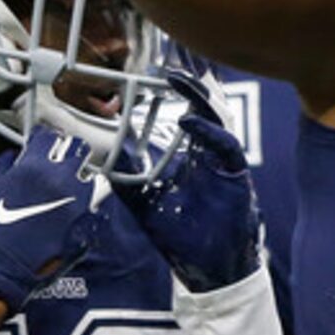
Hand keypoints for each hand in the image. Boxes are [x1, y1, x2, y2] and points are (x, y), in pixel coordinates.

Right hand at [0, 129, 105, 309]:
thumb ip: (0, 169)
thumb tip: (12, 159)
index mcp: (33, 168)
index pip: (51, 137)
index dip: (46, 140)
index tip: (44, 145)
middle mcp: (62, 182)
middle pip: (79, 151)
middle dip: (70, 154)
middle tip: (61, 163)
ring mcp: (80, 206)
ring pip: (97, 180)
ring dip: (85, 181)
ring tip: (73, 189)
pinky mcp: (87, 229)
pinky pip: (98, 210)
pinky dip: (89, 208)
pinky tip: (75, 214)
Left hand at [113, 71, 263, 292]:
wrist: (208, 267)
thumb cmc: (181, 238)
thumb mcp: (143, 202)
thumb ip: (125, 176)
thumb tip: (99, 154)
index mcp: (192, 159)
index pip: (187, 116)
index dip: (178, 94)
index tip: (157, 73)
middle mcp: (210, 157)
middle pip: (205, 110)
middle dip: (191, 86)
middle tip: (170, 67)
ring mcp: (223, 165)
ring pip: (217, 121)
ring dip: (199, 99)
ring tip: (178, 80)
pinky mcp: (234, 176)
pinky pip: (225, 147)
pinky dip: (208, 132)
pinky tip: (188, 120)